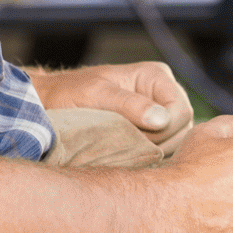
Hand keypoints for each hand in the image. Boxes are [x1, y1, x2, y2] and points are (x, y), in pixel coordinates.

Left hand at [30, 61, 194, 155]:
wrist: (50, 104)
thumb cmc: (68, 93)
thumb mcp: (96, 94)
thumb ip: (129, 105)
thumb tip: (161, 119)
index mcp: (156, 76)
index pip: (181, 110)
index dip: (165, 129)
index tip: (136, 136)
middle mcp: (162, 93)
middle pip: (183, 128)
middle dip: (158, 141)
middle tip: (125, 144)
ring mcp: (158, 114)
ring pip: (175, 142)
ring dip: (153, 150)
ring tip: (124, 149)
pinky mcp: (149, 132)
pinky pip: (162, 149)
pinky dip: (148, 156)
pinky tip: (129, 156)